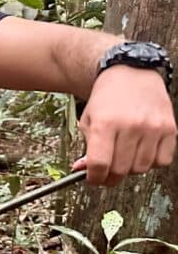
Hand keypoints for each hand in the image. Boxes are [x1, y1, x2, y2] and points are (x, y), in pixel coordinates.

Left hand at [74, 66, 176, 185]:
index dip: (94, 178)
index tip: (93, 179)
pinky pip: (162, 161)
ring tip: (124, 155)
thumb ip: (87, 148)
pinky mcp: (170, 129)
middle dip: (110, 175)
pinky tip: (142, 151)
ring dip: (130, 168)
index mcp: (105, 123)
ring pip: (141, 168)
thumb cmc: (107, 99)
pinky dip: (151, 162)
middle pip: (120, 169)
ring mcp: (152, 128)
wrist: (132, 74)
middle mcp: (130, 125)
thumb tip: (84, 171)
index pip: (99, 164)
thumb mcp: (88, 120)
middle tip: (106, 170)